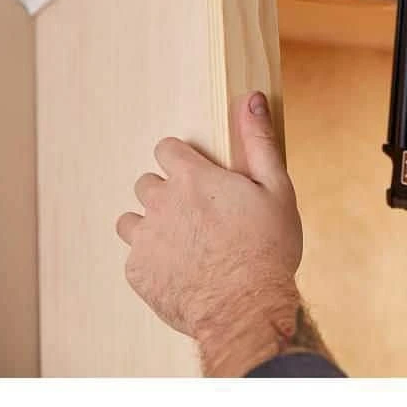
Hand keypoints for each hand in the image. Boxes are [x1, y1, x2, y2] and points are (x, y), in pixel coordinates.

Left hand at [116, 91, 306, 375]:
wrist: (246, 307)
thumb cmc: (267, 247)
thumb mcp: (275, 187)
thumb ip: (259, 140)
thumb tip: (250, 98)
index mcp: (192, 178)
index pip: (165, 149)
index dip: (182, 160)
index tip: (197, 177)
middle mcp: (161, 203)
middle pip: (146, 184)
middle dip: (167, 194)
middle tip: (197, 216)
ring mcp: (145, 240)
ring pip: (131, 221)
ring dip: (151, 227)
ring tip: (183, 244)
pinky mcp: (137, 273)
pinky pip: (134, 259)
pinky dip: (152, 262)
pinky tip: (180, 272)